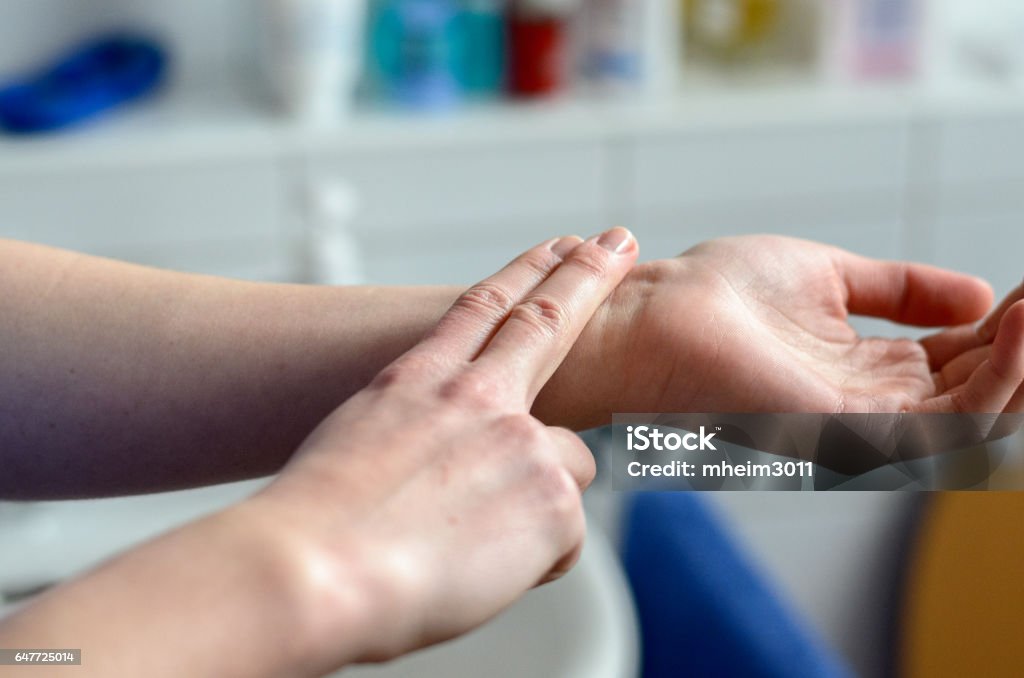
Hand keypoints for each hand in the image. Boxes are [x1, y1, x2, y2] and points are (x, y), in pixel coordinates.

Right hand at [251, 229, 637, 669]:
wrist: (311, 570)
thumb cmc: (315, 528)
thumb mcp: (353, 448)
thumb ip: (415, 436)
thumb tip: (451, 461)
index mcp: (418, 381)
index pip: (481, 309)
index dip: (524, 272)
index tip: (556, 246)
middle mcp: (474, 397)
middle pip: (546, 320)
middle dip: (589, 273)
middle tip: (620, 239)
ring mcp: (520, 441)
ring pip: (568, 463)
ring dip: (538, 504)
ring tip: (474, 546)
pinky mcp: (553, 497)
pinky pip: (564, 539)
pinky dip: (534, 561)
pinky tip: (480, 572)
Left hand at [552, 235, 1023, 420]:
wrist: (652, 312)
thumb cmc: (716, 295)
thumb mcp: (828, 276)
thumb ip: (899, 289)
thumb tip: (979, 294)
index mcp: (867, 373)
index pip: (964, 361)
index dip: (1009, 326)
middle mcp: (874, 408)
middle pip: (982, 391)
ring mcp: (865, 427)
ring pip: (982, 413)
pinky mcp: (851, 433)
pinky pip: (950, 419)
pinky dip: (1001, 371)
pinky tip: (1020, 316)